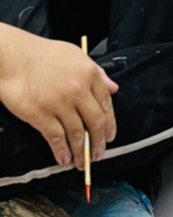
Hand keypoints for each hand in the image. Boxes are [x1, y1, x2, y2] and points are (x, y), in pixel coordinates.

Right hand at [0, 26, 117, 167]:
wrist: (15, 58)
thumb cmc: (43, 55)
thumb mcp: (76, 56)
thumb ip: (97, 73)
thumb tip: (113, 88)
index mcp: (89, 73)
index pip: (106, 103)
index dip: (110, 122)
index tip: (110, 135)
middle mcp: (78, 90)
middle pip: (95, 121)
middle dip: (99, 142)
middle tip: (100, 154)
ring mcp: (60, 104)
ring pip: (77, 133)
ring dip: (82, 151)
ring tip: (82, 162)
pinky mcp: (41, 116)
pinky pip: (56, 138)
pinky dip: (62, 151)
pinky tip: (64, 159)